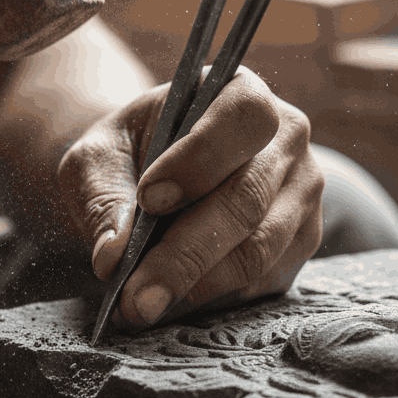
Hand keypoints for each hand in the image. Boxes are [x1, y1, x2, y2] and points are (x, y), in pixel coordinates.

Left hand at [57, 67, 323, 326]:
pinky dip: (215, 295)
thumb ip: (102, 197)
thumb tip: (113, 255)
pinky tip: (172, 299)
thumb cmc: (126, 157)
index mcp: (239, 93)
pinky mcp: (300, 241)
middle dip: (185, 252)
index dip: (199, 160)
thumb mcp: (97, 159)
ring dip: (197, 283)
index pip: (242, 118)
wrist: (149, 181)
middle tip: (135, 292)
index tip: (148, 199)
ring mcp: (301, 193)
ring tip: (142, 304)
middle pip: (248, 198)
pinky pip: (265, 277)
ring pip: (260, 248)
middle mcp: (286, 139)